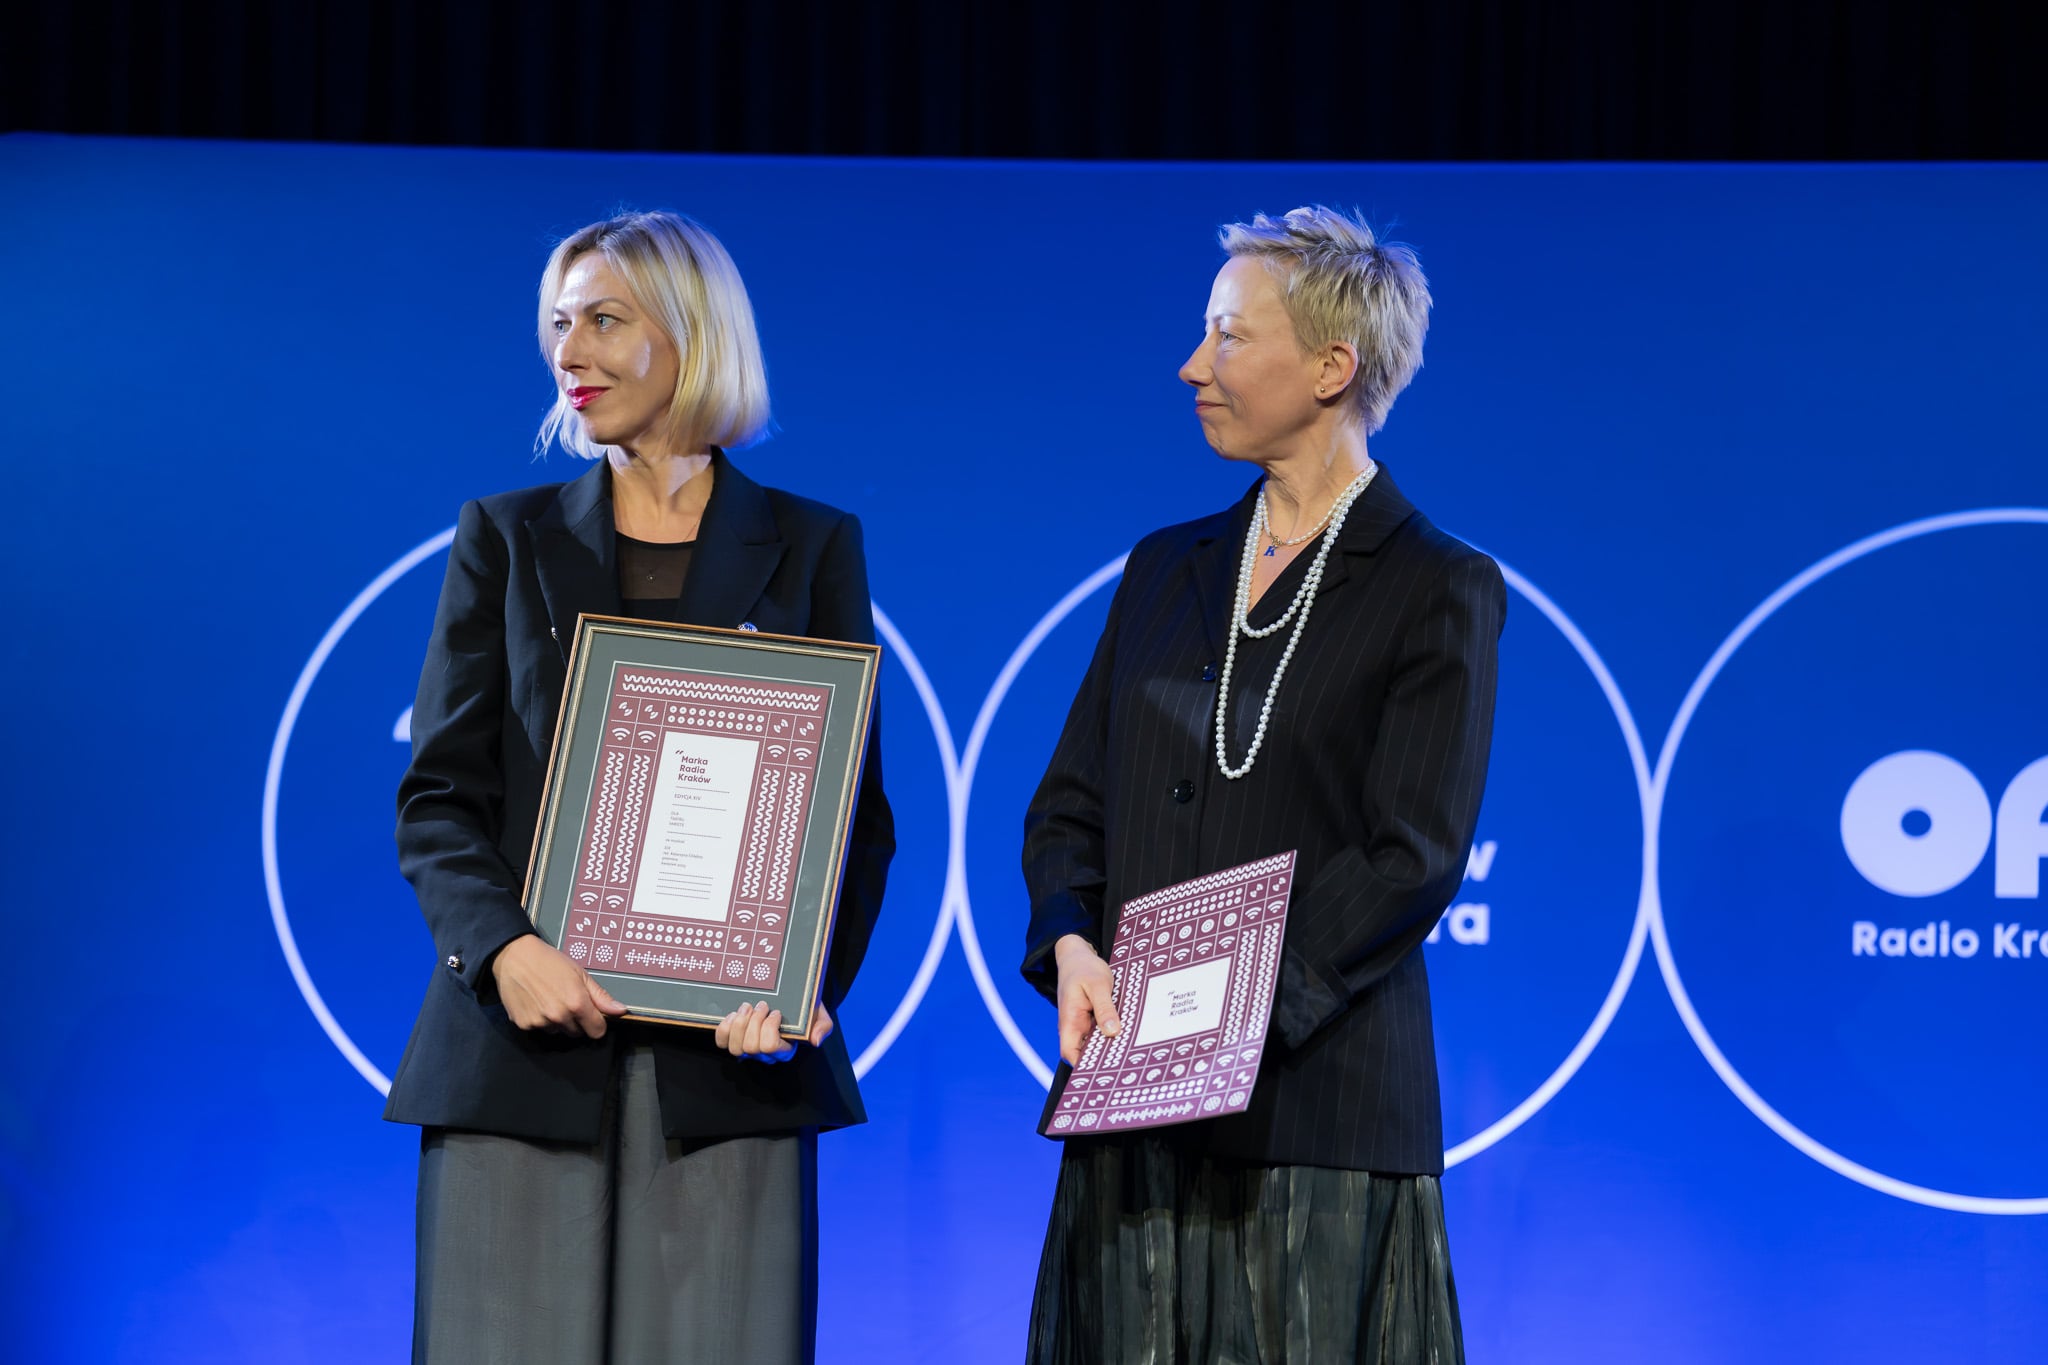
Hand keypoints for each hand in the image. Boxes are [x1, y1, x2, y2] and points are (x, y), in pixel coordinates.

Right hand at [490, 934, 629, 1037]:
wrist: (515, 956)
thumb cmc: (550, 961)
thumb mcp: (580, 974)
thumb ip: (600, 996)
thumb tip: (621, 1011)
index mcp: (577, 1004)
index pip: (597, 1031)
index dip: (597, 1023)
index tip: (592, 1015)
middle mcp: (559, 1016)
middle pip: (577, 1033)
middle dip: (576, 1022)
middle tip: (567, 1001)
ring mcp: (539, 1022)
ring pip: (557, 1032)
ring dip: (557, 1022)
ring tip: (549, 999)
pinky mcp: (523, 1024)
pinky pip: (538, 1029)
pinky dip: (539, 1020)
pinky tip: (535, 1002)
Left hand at [715, 1001, 834, 1063]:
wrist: (789, 999)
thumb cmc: (804, 1008)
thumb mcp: (820, 1014)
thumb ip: (823, 1026)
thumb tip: (815, 1040)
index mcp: (785, 1050)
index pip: (770, 1047)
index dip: (769, 1028)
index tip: (777, 1012)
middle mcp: (764, 1055)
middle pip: (751, 1048)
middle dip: (754, 1022)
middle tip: (761, 1005)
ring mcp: (747, 1049)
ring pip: (735, 1048)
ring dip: (739, 1024)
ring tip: (748, 1007)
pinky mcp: (733, 1040)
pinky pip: (722, 1042)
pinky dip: (725, 1027)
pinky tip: (735, 1014)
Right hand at [1054, 933, 1120, 1064]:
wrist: (1078, 955)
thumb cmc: (1083, 968)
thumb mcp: (1097, 984)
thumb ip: (1104, 1007)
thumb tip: (1112, 1032)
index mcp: (1070, 1020)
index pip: (1070, 1052)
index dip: (1084, 1065)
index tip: (1105, 1069)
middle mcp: (1075, 1025)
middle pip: (1086, 1052)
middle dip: (1104, 1059)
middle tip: (1127, 1061)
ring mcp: (1084, 1022)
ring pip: (1097, 1042)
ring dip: (1111, 1045)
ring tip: (1132, 1050)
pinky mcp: (1094, 1018)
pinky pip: (1103, 1031)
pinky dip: (1114, 1033)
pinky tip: (1130, 1034)